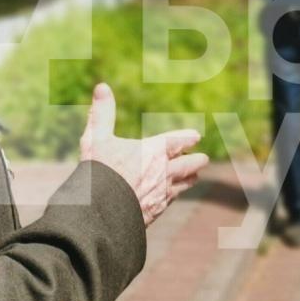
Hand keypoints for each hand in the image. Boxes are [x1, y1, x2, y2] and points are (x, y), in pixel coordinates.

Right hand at [79, 83, 208, 229]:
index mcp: (154, 151)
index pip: (180, 141)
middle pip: (191, 164)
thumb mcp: (96, 138)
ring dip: (189, 178)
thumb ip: (102, 113)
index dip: (189, 138)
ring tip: (193, 176)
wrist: (100, 214)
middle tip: (202, 159)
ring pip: (186, 184)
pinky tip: (170, 196)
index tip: (196, 136)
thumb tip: (102, 86)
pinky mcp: (157, 211)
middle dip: (197, 160)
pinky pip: (172, 200)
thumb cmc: (99, 172)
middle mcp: (165, 172)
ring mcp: (163, 193)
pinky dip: (174, 195)